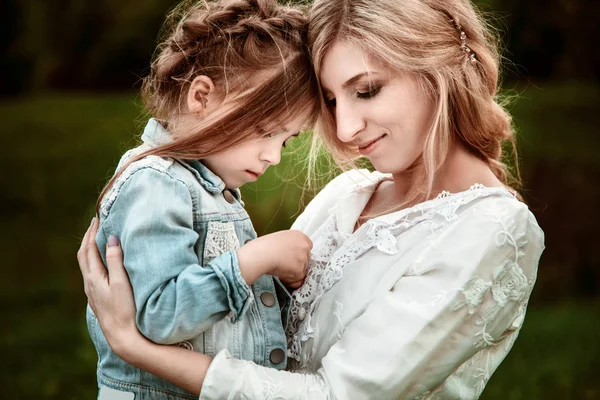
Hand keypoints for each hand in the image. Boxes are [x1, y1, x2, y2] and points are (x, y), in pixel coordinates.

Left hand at [77, 218, 146, 360]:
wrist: (122, 336)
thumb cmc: (125, 309)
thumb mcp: (122, 282)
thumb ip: (115, 260)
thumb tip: (110, 239)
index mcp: (94, 278)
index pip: (89, 249)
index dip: (92, 233)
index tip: (97, 218)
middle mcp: (89, 284)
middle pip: (83, 256)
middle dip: (88, 238)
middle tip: (95, 224)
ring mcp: (92, 292)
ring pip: (86, 265)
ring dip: (89, 249)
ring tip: (97, 239)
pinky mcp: (98, 298)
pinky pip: (91, 273)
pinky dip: (94, 261)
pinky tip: (102, 263)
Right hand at [237, 230, 311, 288]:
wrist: (262, 254)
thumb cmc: (265, 246)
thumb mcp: (281, 238)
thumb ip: (290, 245)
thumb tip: (291, 255)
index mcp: (300, 236)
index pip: (307, 247)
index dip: (299, 254)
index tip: (292, 258)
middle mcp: (305, 246)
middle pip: (306, 260)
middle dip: (297, 265)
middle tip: (284, 265)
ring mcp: (303, 259)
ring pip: (302, 271)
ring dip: (292, 273)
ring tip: (279, 269)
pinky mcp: (300, 271)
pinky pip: (297, 280)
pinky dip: (289, 280)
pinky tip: (280, 274)